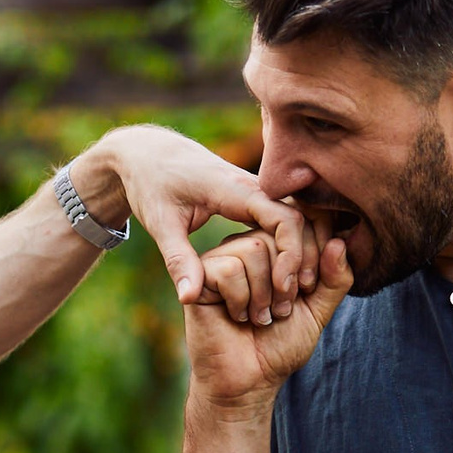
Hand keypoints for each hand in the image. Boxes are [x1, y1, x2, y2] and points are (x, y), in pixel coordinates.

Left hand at [71, 127, 314, 308]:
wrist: (149, 153)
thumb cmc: (152, 184)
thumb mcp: (160, 224)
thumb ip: (178, 261)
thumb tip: (188, 299)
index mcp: (235, 189)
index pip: (284, 219)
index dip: (292, 255)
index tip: (284, 287)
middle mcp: (254, 186)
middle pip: (301, 219)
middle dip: (303, 258)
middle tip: (292, 297)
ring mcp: (257, 190)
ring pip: (299, 217)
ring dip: (302, 251)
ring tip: (294, 290)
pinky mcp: (254, 197)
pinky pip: (285, 217)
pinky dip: (292, 243)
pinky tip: (285, 273)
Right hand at [181, 232, 353, 405]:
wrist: (249, 380)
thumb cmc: (280, 345)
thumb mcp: (318, 310)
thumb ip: (335, 278)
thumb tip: (339, 241)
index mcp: (275, 249)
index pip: (300, 223)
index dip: (312, 254)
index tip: (306, 292)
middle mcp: (246, 246)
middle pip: (276, 233)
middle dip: (288, 279)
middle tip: (281, 310)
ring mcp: (221, 258)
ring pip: (252, 247)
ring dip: (264, 293)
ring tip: (259, 317)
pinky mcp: (200, 275)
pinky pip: (229, 268)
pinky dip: (241, 299)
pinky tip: (236, 316)